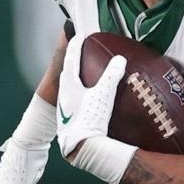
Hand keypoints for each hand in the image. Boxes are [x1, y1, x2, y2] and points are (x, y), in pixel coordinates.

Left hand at [56, 38, 126, 159]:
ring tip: (89, 75)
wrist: (79, 148)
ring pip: (69, 87)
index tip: (80, 35)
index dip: (76, 44)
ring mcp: (65, 108)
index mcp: (68, 84)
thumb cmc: (89, 119)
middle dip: (75, 60)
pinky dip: (82, 93)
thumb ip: (112, 75)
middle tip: (84, 52)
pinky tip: (91, 100)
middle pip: (67, 71)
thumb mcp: (103, 94)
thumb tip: (119, 59)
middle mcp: (63, 94)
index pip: (70, 57)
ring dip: (78, 78)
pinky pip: (75, 100)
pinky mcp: (69, 120)